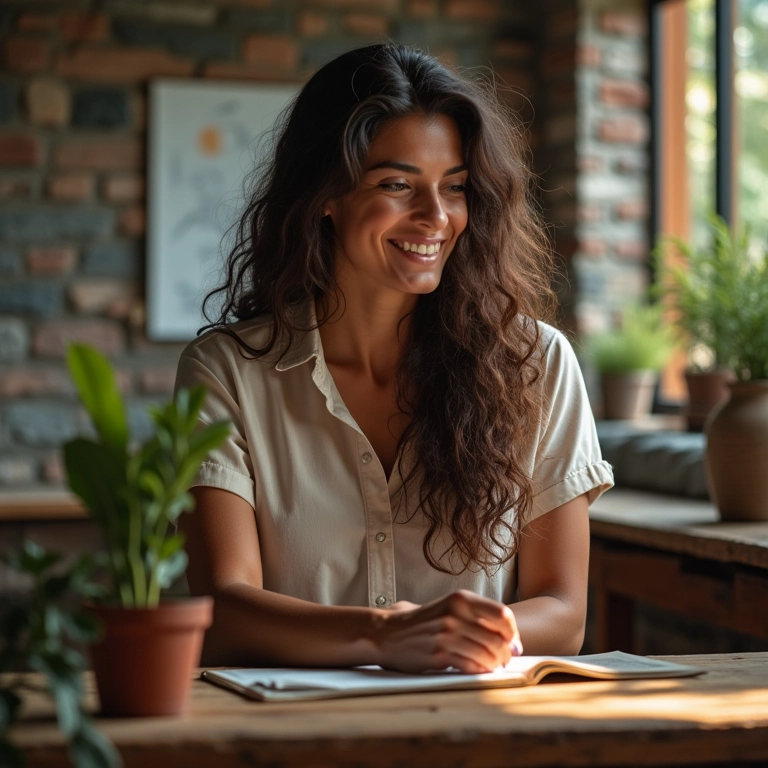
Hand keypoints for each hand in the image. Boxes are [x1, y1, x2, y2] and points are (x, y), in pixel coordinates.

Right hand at [374, 589, 520, 673]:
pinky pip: (471, 666)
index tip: (513, 643)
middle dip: (507, 653)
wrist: (387, 633)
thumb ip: (476, 616)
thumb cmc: (422, 621)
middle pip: (498, 638)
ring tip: (493, 666)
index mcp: (460, 599)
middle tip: (506, 659)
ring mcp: (446, 635)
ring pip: (487, 655)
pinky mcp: (438, 655)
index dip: (513, 633)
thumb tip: (510, 638)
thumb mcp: (448, 607)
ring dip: (495, 665)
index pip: (502, 615)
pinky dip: (480, 671)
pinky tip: (479, 670)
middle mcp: (455, 615)